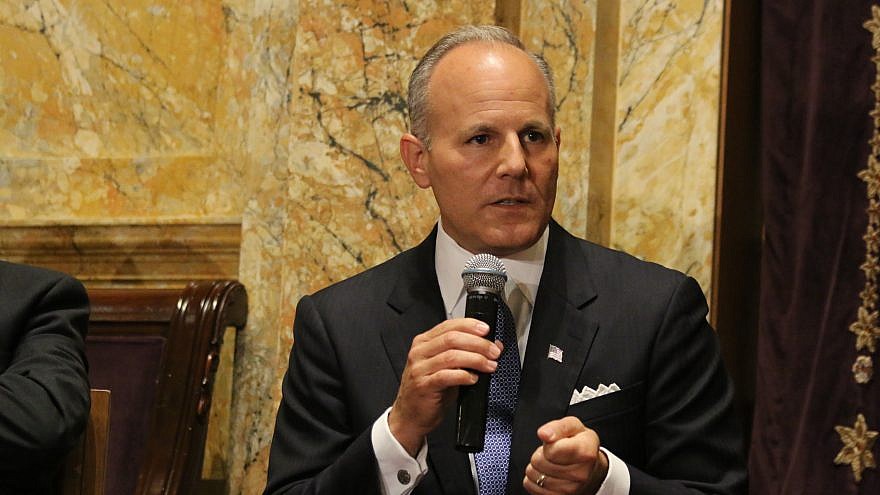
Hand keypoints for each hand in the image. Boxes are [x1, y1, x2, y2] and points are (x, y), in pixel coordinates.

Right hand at [388, 318, 501, 455]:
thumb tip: (491, 346)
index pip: (449, 325)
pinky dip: (463, 376)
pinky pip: (446, 376)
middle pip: (452, 338)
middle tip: (494, 351)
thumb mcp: (445, 367)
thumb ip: (464, 354)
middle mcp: (419, 352)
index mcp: (424, 342)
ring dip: (475, 359)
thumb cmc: (429, 391)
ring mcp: (420, 369)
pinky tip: (473, 378)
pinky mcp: (423, 385)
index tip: (487, 330)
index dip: (470, 325)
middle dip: (478, 343)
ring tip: (489, 365)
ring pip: (451, 356)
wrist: (410, 416)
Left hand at [523, 417, 608, 494]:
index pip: (552, 451)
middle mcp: (581, 474)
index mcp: (585, 452)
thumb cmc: (580, 444)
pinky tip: (548, 474)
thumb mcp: (573, 426)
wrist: (591, 468)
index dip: (548, 444)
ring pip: (533, 475)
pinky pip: (531, 486)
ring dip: (537, 467)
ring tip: (552, 463)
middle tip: (554, 453)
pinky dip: (535, 479)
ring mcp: (571, 490)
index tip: (555, 442)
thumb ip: (557, 427)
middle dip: (541, 454)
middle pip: (539, 462)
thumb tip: (544, 434)